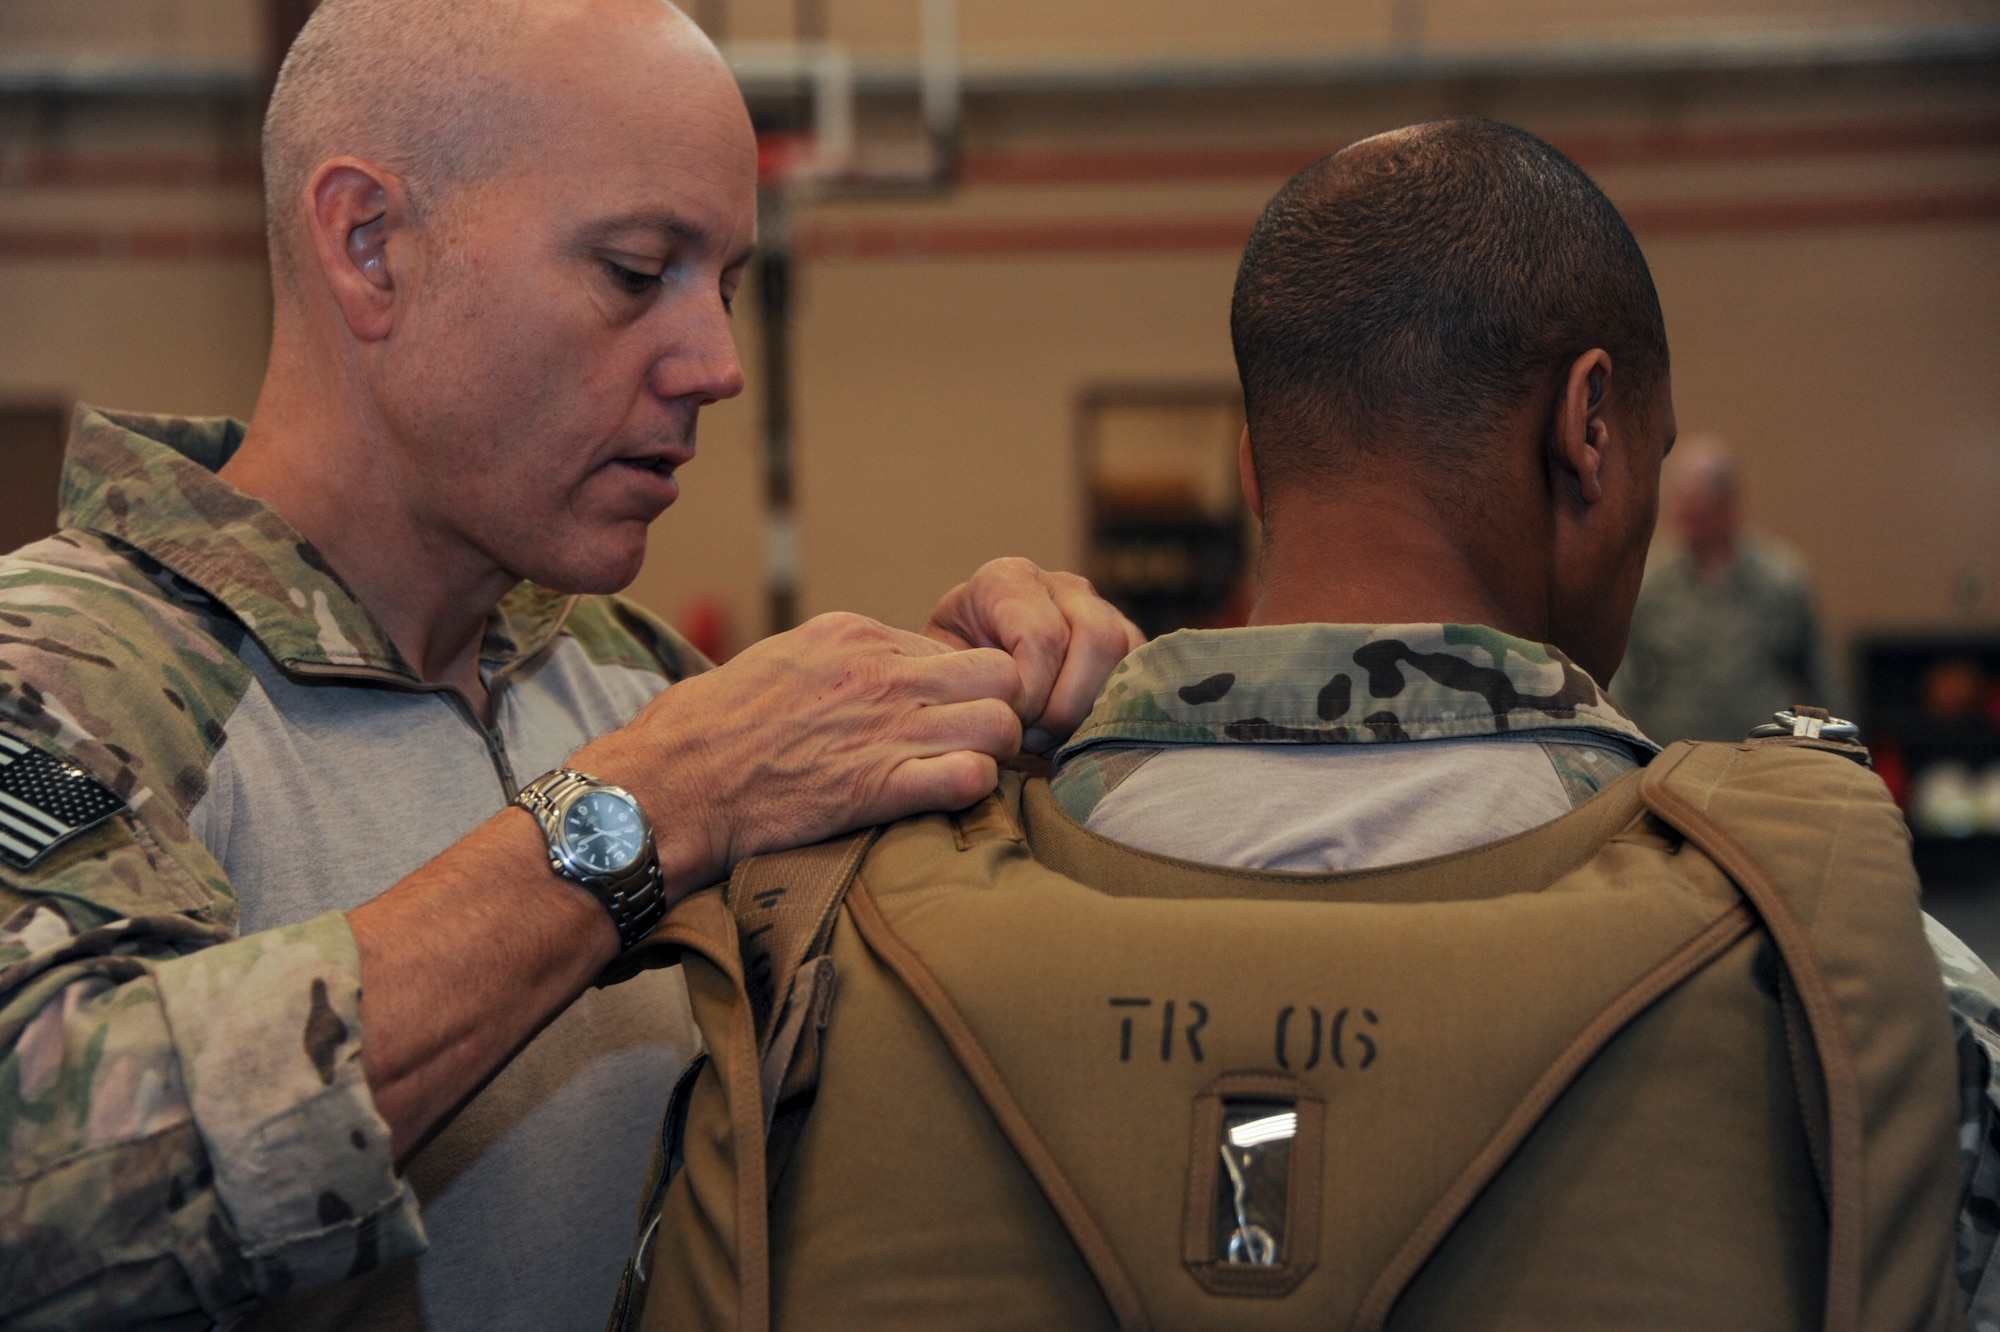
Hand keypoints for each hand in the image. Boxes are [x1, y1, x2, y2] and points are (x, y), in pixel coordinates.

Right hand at [576, 612, 1022, 892]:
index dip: (962, 689)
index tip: (949, 719)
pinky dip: (973, 790)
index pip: (955, 647)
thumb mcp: (779, 663)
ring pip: (1002, 721)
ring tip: (967, 774)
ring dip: (996, 752)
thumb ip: (835, 664)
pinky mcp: (878, 786)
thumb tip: (867, 676)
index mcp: (853, 635)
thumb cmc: (708, 730)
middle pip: (1001, 673)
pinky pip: (971, 777)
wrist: (671, 783)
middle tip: (982, 747)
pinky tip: (948, 799)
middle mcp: (880, 673)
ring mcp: (884, 726)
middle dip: (1004, 710)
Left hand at [924, 557, 1144, 752]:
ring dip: (1090, 709)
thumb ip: (962, 683)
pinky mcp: (1127, 643)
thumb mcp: (940, 675)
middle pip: (1096, 637)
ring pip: (1124, 653)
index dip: (1030, 693)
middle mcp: (1060, 586)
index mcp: (1007, 580)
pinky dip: (1113, 710)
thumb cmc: (950, 681)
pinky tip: (1075, 735)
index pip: (1042, 636)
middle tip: (1032, 738)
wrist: (966, 684)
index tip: (1007, 723)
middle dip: (1065, 704)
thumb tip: (1001, 716)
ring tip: (1051, 738)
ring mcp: (1100, 609)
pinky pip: (1142, 671)